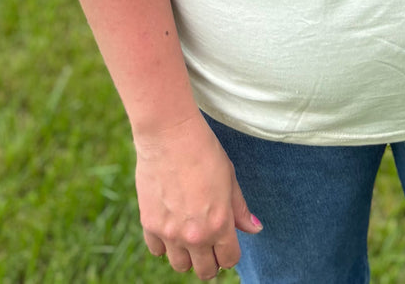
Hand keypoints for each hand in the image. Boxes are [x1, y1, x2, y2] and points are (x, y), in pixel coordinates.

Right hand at [134, 113, 261, 277]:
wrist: (169, 134)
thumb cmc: (204, 151)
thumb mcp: (230, 178)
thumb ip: (240, 209)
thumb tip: (255, 229)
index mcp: (219, 224)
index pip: (229, 260)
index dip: (230, 253)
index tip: (226, 242)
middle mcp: (195, 235)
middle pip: (205, 271)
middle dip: (210, 260)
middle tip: (209, 243)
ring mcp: (170, 232)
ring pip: (180, 265)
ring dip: (187, 255)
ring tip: (188, 234)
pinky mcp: (149, 224)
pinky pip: (156, 250)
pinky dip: (164, 244)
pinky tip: (170, 225)